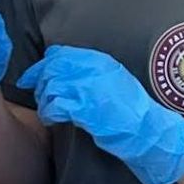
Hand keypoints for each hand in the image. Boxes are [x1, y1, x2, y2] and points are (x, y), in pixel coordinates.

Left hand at [18, 45, 183, 183]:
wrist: (149, 130)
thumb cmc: (134, 111)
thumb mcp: (117, 81)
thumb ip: (93, 74)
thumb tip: (67, 72)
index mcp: (100, 61)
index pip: (60, 54)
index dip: (44, 65)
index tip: (35, 76)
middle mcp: (92, 70)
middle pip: (51, 68)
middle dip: (39, 83)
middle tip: (38, 96)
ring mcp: (88, 88)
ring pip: (50, 86)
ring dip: (44, 101)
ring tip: (48, 112)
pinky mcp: (84, 108)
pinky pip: (54, 106)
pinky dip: (48, 113)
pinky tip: (52, 120)